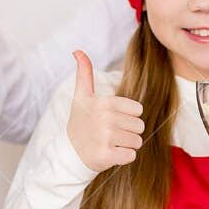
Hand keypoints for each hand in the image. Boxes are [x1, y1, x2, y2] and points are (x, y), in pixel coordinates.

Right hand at [65, 51, 143, 171]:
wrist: (69, 152)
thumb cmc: (80, 123)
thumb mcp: (81, 97)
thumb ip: (84, 73)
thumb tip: (77, 50)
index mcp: (104, 102)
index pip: (138, 111)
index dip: (127, 117)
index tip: (110, 120)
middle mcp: (105, 118)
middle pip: (140, 127)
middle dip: (128, 133)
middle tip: (109, 135)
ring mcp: (105, 137)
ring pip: (137, 142)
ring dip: (126, 146)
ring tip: (109, 144)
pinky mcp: (106, 155)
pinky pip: (131, 156)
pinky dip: (123, 158)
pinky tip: (109, 154)